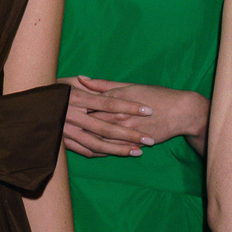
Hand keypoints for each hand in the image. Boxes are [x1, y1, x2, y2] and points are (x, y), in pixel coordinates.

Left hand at [63, 78, 207, 158]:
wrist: (182, 112)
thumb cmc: (156, 95)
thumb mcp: (129, 86)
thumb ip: (103, 85)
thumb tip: (82, 79)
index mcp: (114, 98)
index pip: (84, 103)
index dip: (66, 106)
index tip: (49, 107)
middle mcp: (117, 114)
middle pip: (86, 121)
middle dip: (67, 125)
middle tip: (49, 126)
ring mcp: (125, 129)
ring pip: (97, 137)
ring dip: (79, 140)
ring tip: (63, 142)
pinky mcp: (133, 141)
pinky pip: (112, 149)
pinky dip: (99, 151)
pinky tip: (87, 152)